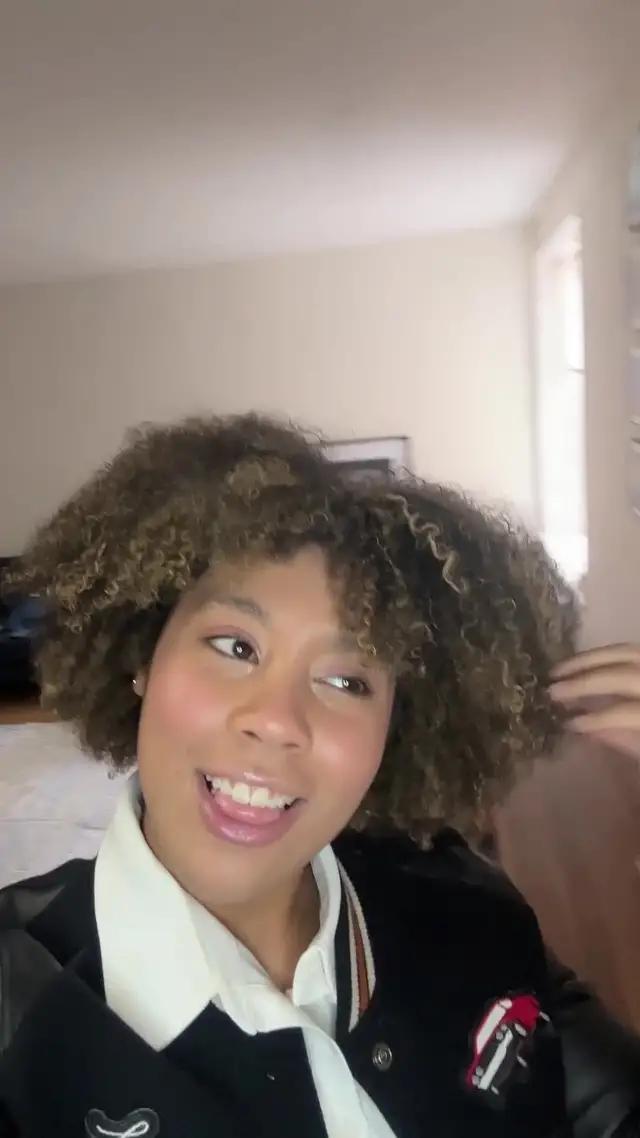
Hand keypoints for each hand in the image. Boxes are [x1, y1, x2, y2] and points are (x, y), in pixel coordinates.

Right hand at [549, 643, 639, 761]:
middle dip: (584, 682)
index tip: (568, 725)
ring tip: (556, 672)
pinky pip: (625, 650)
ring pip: (621, 651)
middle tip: (550, 691)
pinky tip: (580, 664)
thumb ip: (624, 741)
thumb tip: (588, 729)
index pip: (626, 711)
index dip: (597, 718)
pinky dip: (600, 655)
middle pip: (621, 675)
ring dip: (586, 660)